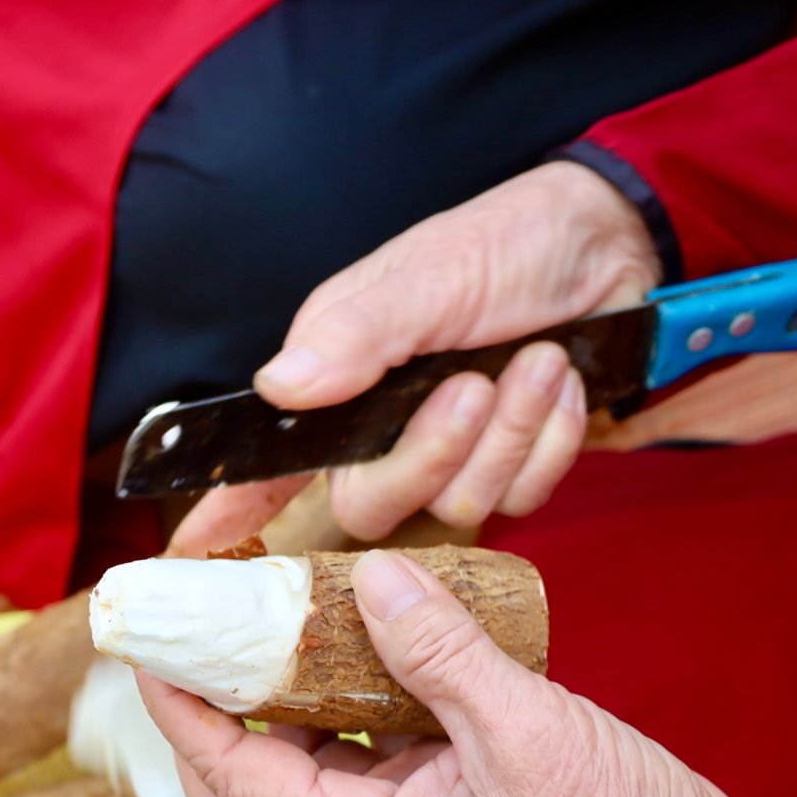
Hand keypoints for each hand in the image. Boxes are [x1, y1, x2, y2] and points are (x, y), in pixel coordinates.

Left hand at [137, 551, 738, 796]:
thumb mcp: (528, 729)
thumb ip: (443, 654)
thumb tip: (376, 578)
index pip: (238, 782)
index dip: (184, 713)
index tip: (155, 645)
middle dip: (210, 730)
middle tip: (208, 645)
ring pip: (302, 778)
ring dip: (279, 708)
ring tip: (279, 625)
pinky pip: (367, 756)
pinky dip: (349, 702)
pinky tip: (370, 640)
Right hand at [170, 161, 660, 555]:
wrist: (606, 245)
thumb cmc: (501, 247)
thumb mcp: (424, 277)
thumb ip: (357, 334)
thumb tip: (281, 386)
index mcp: (339, 385)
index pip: (270, 464)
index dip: (230, 510)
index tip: (190, 552)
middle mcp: (382, 435)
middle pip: (373, 506)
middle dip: (432, 451)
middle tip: (474, 385)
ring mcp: (448, 460)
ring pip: (458, 504)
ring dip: (508, 431)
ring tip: (536, 360)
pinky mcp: (509, 472)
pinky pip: (522, 497)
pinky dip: (549, 438)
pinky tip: (558, 384)